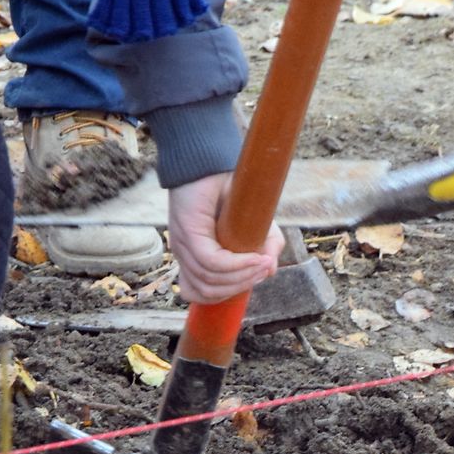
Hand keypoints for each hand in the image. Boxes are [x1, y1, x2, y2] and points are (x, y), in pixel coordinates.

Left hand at [167, 173, 283, 304]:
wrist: (212, 161)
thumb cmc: (230, 190)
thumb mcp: (255, 225)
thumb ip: (265, 248)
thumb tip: (269, 271)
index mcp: (193, 256)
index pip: (200, 293)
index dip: (230, 293)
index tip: (255, 277)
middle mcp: (184, 253)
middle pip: (208, 291)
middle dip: (241, 286)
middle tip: (265, 270)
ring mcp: (183, 244)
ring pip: (211, 280)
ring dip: (243, 277)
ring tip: (263, 263)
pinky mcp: (189, 232)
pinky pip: (212, 262)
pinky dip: (237, 265)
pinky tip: (255, 258)